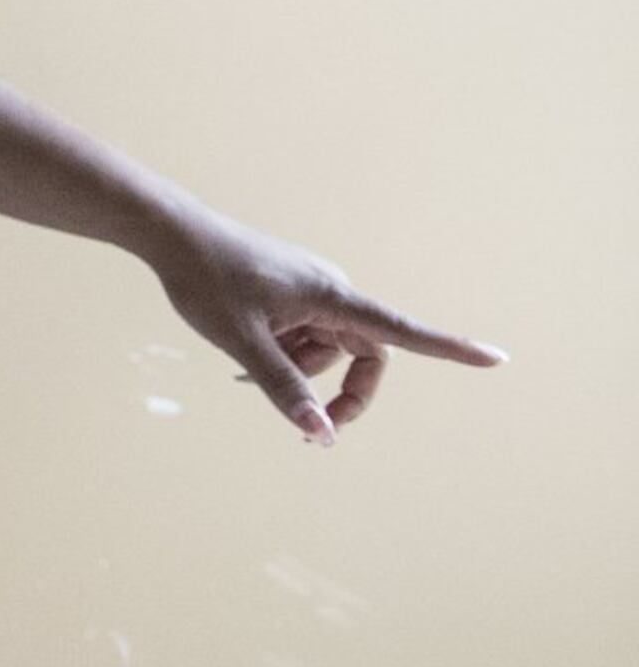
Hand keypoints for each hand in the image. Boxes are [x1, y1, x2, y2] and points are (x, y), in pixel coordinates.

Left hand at [149, 212, 504, 444]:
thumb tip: (323, 434)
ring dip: (299, 369)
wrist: (170, 233)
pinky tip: (240, 355)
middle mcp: (332, 291)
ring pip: (327, 348)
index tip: (496, 358)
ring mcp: (311, 289)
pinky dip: (283, 352)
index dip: (450, 350)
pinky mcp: (290, 289)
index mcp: (333, 298)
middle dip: (339, 391)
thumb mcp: (242, 342)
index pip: (403, 333)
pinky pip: (304, 332)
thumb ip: (283, 388)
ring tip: (244, 366)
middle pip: (363, 355)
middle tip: (306, 430)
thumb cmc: (206, 280)